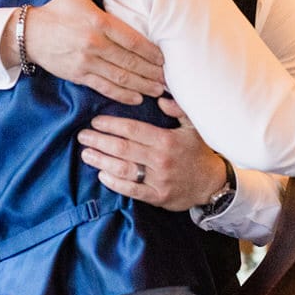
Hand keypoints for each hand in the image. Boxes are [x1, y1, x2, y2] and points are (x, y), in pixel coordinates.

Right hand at [24, 0, 164, 104]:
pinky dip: (123, 94)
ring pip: (121, 77)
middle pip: (131, 61)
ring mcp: (87, 62)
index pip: (133, 40)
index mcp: (99, 22)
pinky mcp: (79, 75)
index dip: (152, 51)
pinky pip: (105, 87)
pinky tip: (137, 98)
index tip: (165, 58)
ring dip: (142, 85)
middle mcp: (95, 44)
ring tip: (158, 90)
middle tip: (168, 78)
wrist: (29, 33)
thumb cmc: (57, 11)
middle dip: (152, 71)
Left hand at [77, 97, 224, 211]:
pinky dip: (115, 183)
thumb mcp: (193, 127)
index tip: (96, 122)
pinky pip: (132, 190)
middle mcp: (161, 160)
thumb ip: (178, 109)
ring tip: (86, 154)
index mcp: (166, 140)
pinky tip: (102, 175)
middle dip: (99, 141)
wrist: (211, 183)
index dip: (111, 125)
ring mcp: (158, 180)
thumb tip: (160, 98)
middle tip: (83, 136)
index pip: (132, 129)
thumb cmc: (198, 152)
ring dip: (101, 161)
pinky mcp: (157, 197)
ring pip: (124, 169)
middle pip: (123, 148)